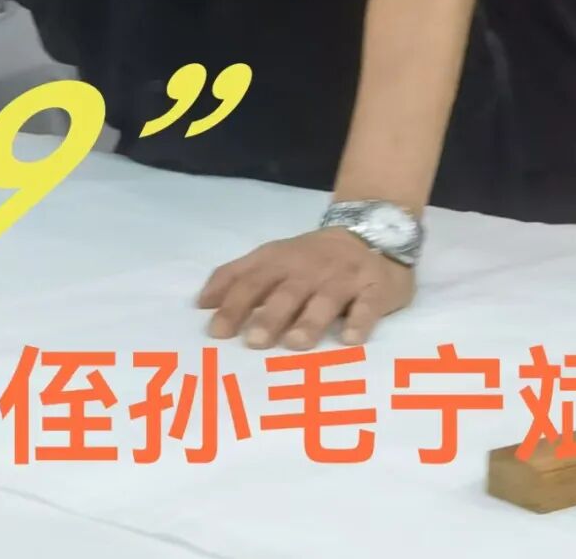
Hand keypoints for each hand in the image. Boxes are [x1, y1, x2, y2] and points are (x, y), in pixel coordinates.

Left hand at [198, 228, 414, 348]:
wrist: (369, 231)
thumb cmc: (311, 258)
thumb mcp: (273, 258)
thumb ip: (238, 276)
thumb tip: (201, 303)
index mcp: (280, 260)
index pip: (251, 280)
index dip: (233, 304)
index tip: (215, 332)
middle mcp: (309, 268)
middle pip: (286, 291)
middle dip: (269, 315)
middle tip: (253, 342)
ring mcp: (343, 277)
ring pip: (324, 299)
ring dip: (309, 321)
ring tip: (295, 344)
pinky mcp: (374, 288)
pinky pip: (368, 305)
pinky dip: (360, 320)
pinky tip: (351, 340)